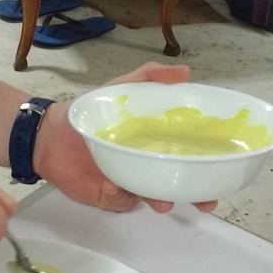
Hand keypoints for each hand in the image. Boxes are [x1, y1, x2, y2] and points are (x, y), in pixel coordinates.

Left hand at [32, 63, 217, 214]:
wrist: (49, 132)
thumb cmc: (90, 110)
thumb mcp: (122, 87)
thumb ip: (151, 77)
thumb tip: (186, 71)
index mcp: (157, 141)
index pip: (189, 155)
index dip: (208, 165)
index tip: (223, 172)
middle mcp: (148, 163)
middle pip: (180, 182)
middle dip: (195, 194)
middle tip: (204, 200)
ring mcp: (130, 181)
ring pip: (154, 196)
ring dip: (161, 199)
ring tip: (160, 200)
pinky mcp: (110, 196)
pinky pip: (123, 201)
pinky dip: (123, 196)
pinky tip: (114, 185)